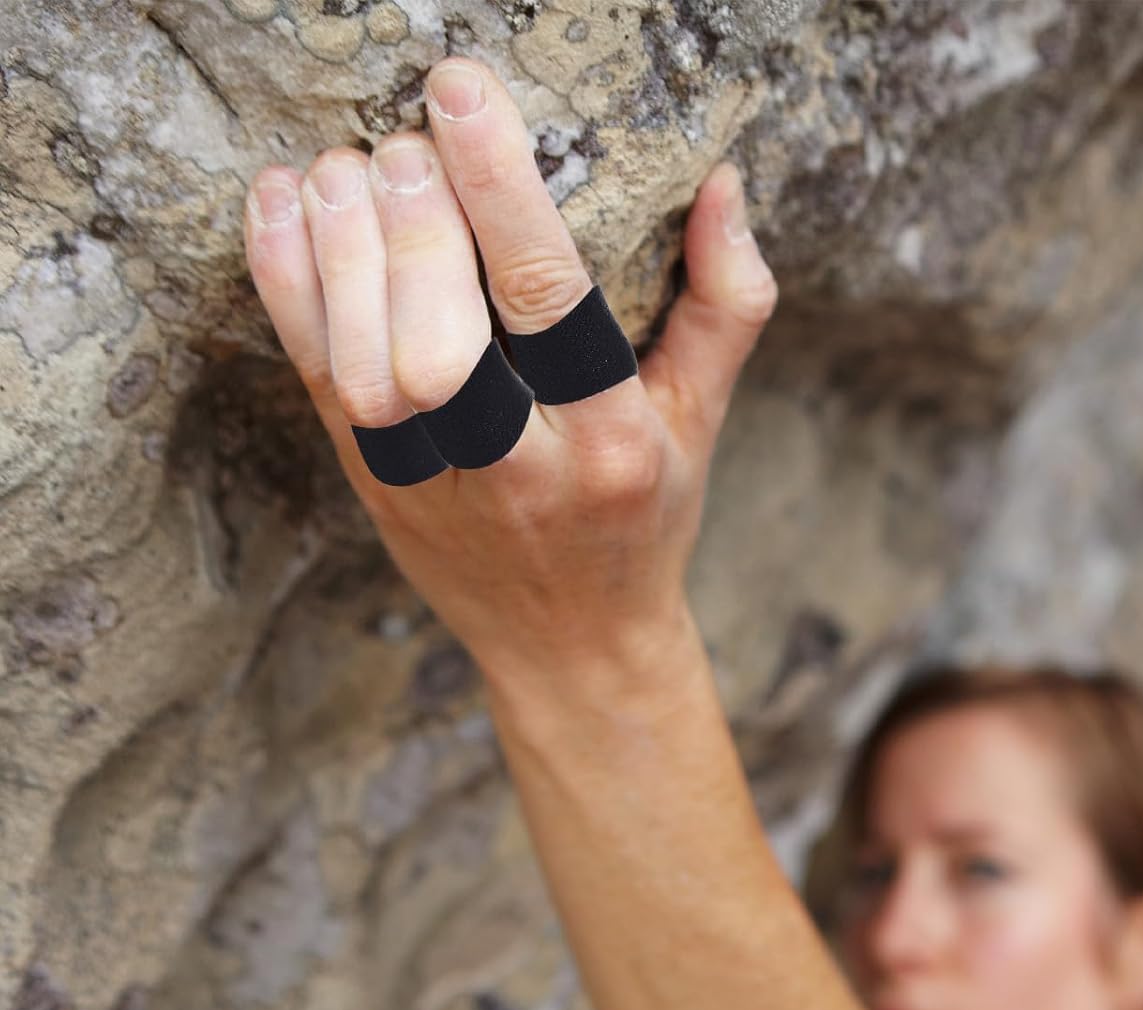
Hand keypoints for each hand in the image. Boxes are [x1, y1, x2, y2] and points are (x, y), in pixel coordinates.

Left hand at [242, 57, 776, 697]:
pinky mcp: (373, 488)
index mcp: (613, 446)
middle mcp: (521, 475)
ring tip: (343, 165)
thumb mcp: (702, 422)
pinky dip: (287, 286)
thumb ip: (724, 305)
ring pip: (367, 371)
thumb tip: (723, 183)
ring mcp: (435, 489)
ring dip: (341, 251)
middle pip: (446, 344)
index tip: (461, 93)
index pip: (552, 305)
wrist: (571, 650)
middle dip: (413, 225)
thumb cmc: (642, 523)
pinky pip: (316, 383)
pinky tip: (285, 206)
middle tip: (402, 140)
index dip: (500, 192)